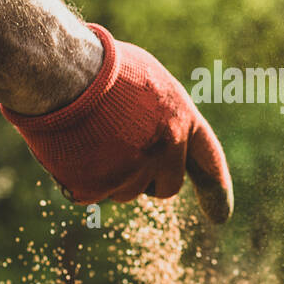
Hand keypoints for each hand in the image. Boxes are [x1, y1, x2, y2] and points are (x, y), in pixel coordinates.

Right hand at [1, 24, 233, 222]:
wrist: (63, 71)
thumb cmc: (101, 66)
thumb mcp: (147, 78)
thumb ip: (162, 113)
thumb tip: (161, 133)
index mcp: (182, 120)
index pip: (208, 161)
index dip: (217, 190)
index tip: (220, 217)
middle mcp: (166, 150)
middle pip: (165, 188)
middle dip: (148, 180)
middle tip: (120, 153)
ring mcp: (133, 171)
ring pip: (125, 192)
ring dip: (110, 176)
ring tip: (90, 137)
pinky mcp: (99, 186)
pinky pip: (90, 194)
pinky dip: (78, 178)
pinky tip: (71, 148)